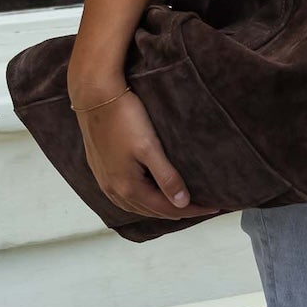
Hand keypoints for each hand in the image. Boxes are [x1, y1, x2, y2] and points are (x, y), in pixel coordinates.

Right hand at [74, 87, 207, 222]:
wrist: (93, 96)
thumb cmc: (123, 117)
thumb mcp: (150, 148)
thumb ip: (167, 177)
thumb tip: (183, 204)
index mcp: (128, 187)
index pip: (168, 209)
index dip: (193, 209)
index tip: (213, 207)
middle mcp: (114, 190)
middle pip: (152, 211)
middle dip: (178, 210)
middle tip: (201, 206)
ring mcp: (105, 181)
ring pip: (137, 206)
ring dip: (159, 207)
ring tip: (179, 203)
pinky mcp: (101, 170)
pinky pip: (124, 196)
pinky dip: (142, 200)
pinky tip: (148, 193)